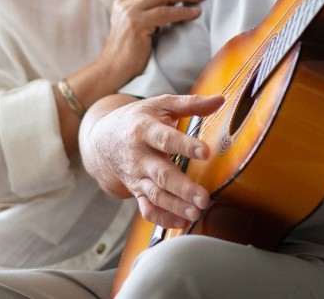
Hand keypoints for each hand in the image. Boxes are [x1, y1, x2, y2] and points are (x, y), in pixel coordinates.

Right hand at [80, 93, 223, 228]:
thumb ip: (190, 104)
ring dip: (175, 206)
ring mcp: (137, 177)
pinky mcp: (137, 191)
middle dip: (182, 188)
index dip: (185, 145)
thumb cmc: (138, 120)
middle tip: (203, 198)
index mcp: (144, 130)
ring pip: (155, 195)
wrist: (103, 140)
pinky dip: (162, 218)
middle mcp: (139, 156)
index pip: (165, 138)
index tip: (205, 152)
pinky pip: (147, 209)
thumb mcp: (160, 105)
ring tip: (196, 213)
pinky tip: (181, 222)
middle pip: (161, 173)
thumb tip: (220, 100)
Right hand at [96, 0, 206, 84]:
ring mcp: (129, 12)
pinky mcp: (135, 24)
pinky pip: (164, 13)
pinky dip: (181, 12)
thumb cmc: (130, 55)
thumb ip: (152, 14)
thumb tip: (177, 3)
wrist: (112, 71)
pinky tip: (195, 13)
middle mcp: (125, 3)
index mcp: (126, 2)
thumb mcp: (141, 28)